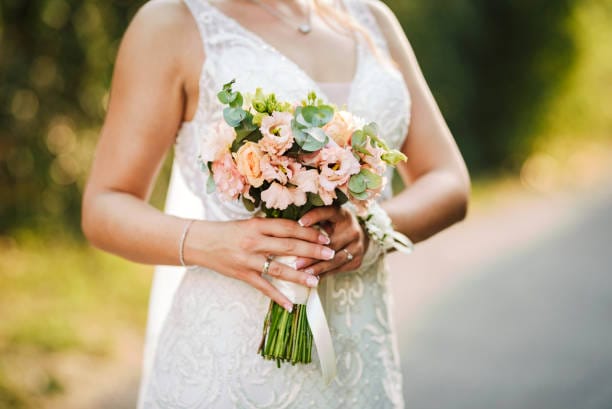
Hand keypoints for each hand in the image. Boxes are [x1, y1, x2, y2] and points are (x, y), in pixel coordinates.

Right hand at [183, 218, 335, 310]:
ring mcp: (248, 260)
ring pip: (279, 268)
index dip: (309, 232)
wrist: (200, 242)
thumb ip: (270, 227)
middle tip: (330, 254)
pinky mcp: (242, 274)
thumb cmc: (227, 231)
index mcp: (257, 225)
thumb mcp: (249, 222)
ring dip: (300, 275)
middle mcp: (254, 241)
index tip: (325, 235)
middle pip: (289, 246)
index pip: (288, 228)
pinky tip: (290, 305)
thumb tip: (297, 230)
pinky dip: (277, 296)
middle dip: (312, 250)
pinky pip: (263, 287)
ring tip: (316, 281)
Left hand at [294, 206, 368, 276]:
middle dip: (312, 254)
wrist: (360, 237)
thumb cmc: (335, 225)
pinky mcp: (357, 260)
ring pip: (335, 260)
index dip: (314, 217)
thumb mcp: (327, 217)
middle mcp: (352, 229)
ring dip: (318, 268)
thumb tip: (293, 224)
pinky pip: (338, 269)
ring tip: (303, 273)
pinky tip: (312, 277)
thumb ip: (313, 218)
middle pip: (331, 243)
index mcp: (342, 215)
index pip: (328, 212)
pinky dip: (325, 274)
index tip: (299, 223)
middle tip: (296, 263)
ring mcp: (357, 246)